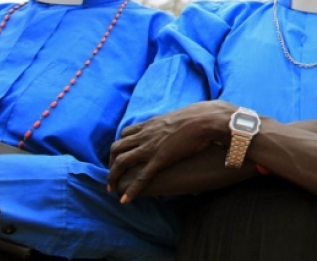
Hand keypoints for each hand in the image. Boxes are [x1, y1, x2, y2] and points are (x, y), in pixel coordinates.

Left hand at [108, 100, 235, 202]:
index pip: (125, 133)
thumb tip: (183, 125)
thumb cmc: (199, 117)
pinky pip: (140, 177)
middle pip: (117, 148)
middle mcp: (145, 135)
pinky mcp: (159, 160)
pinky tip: (125, 200)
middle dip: (110, 162)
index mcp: (150, 124)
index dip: (120, 145)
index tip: (120, 155)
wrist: (205, 120)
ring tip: (112, 188)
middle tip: (113, 174)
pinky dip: (131, 189)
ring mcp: (150, 148)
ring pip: (121, 162)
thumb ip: (175, 123)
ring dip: (113, 177)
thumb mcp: (180, 117)